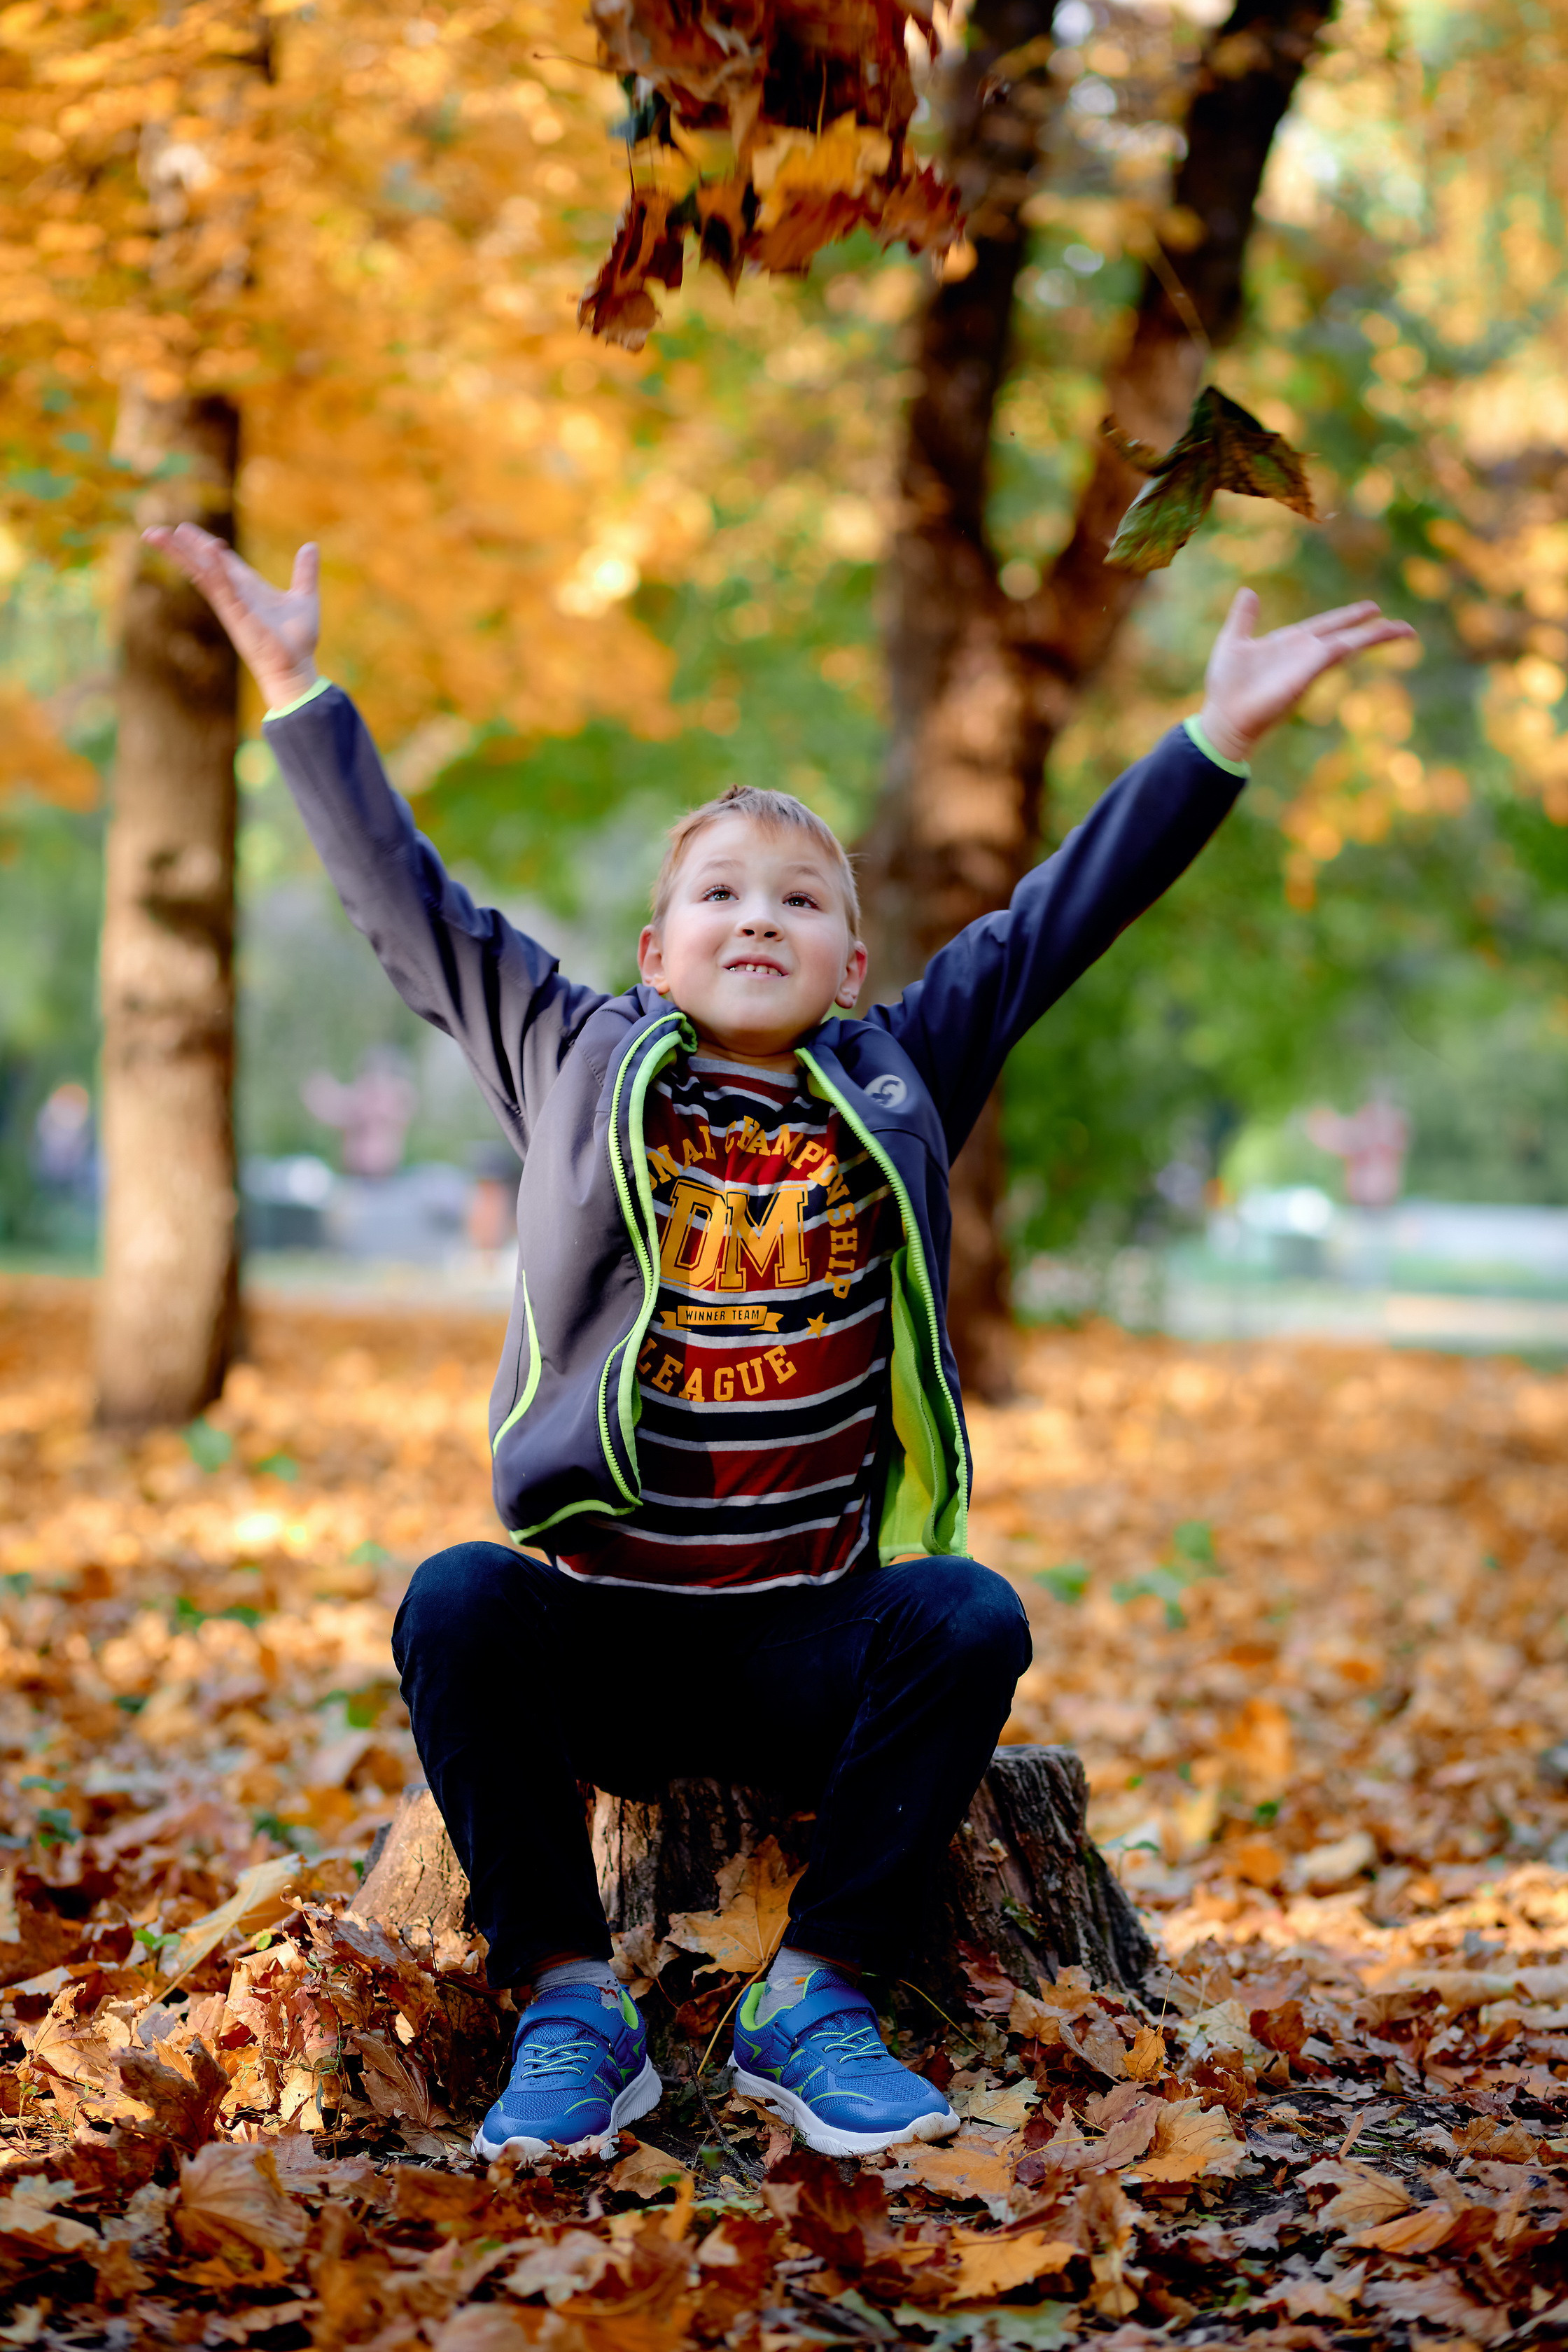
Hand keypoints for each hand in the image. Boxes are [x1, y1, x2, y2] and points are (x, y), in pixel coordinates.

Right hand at [142, 523, 319, 709]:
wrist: (297, 669)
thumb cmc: (298, 640)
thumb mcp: (304, 597)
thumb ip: (305, 572)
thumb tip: (310, 546)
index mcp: (247, 587)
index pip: (220, 561)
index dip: (204, 544)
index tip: (186, 530)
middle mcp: (234, 593)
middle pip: (201, 564)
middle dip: (179, 548)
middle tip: (156, 531)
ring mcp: (232, 604)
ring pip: (202, 573)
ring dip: (181, 554)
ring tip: (159, 536)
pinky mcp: (238, 616)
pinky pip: (223, 589)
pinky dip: (216, 571)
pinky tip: (208, 551)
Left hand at [1197, 588, 1417, 763]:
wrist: (1223, 717)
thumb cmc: (1226, 686)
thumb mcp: (1233, 642)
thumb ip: (1244, 618)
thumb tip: (1248, 592)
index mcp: (1291, 642)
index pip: (1328, 625)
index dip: (1349, 616)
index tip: (1373, 608)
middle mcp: (1305, 654)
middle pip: (1348, 636)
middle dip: (1374, 631)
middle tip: (1404, 626)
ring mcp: (1308, 666)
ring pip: (1349, 646)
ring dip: (1376, 638)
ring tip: (1405, 632)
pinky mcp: (1305, 676)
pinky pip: (1334, 655)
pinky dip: (1351, 645)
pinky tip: (1367, 639)